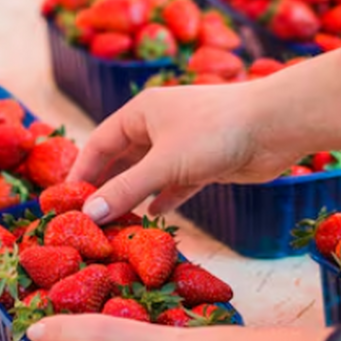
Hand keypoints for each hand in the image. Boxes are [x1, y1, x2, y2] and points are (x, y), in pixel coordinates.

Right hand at [72, 82, 306, 220]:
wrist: (275, 126)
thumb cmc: (215, 132)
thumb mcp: (164, 163)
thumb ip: (126, 189)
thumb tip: (89, 214)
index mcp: (142, 112)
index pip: (99, 144)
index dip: (81, 172)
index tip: (65, 202)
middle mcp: (159, 126)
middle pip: (122, 160)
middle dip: (107, 189)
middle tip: (87, 222)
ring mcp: (183, 145)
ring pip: (149, 175)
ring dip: (134, 198)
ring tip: (115, 227)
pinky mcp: (205, 163)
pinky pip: (175, 184)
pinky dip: (164, 200)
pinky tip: (154, 218)